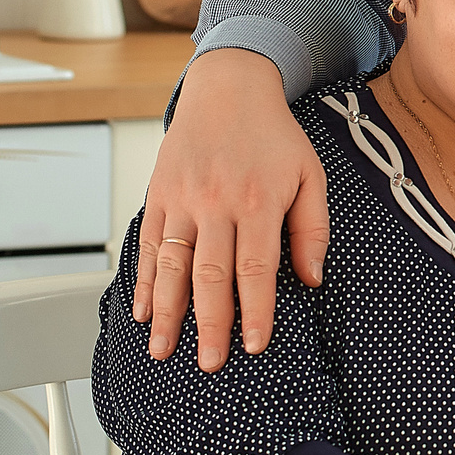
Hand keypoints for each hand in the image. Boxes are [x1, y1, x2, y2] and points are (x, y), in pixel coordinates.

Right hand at [134, 49, 327, 371]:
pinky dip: (143, 281)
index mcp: (259, 201)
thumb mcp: (309, 176)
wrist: (228, 89)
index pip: (256, 269)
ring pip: (171, 265)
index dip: (256, 311)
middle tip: (208, 365)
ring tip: (164, 350)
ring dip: (167, 313)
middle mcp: (216, 203)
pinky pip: (148, 245)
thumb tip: (311, 279)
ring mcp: (182, 200)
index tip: (255, 345)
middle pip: (210, 275)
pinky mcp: (158, 195)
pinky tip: (142, 312)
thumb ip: (312, 229)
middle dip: (209, 324)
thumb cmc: (273, 136)